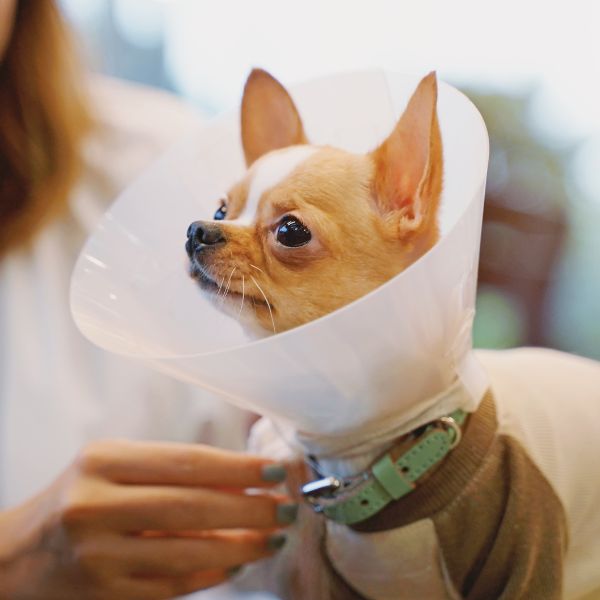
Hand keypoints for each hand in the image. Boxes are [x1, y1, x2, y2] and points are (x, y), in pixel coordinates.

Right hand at [0, 440, 294, 598]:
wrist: (18, 555)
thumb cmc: (81, 495)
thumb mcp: (116, 466)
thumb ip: (174, 469)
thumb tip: (245, 475)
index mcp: (103, 461)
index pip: (187, 461)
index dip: (239, 467)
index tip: (276, 470)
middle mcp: (96, 505)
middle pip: (194, 506)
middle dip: (251, 508)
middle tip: (287, 507)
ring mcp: (98, 556)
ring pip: (189, 552)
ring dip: (242, 545)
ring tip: (274, 536)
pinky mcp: (105, 595)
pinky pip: (174, 585)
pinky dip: (214, 573)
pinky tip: (240, 561)